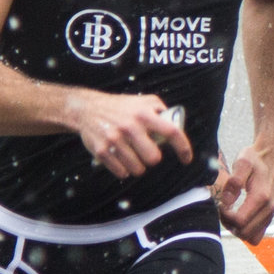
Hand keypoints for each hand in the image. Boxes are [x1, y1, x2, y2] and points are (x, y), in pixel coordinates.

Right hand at [69, 92, 189, 178]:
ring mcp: (114, 139)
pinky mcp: (102, 151)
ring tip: (131, 155)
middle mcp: (130, 126)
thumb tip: (177, 125)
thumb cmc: (119, 107)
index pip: (171, 132)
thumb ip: (160, 110)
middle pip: (153, 158)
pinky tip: (120, 159)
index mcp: (144, 114)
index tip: (186, 159)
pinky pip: (122, 172)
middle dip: (152, 158)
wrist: (86, 108)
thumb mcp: (142, 101)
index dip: (183, 148)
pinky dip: (123, 170)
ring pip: (138, 169)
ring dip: (137, 166)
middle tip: (145, 152)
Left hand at [214, 144, 273, 244]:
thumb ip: (234, 181)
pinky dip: (245, 231)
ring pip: (251, 237)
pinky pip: (256, 236)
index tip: (221, 204)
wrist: (271, 158)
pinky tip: (238, 217)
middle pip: (244, 232)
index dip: (225, 216)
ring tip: (230, 214)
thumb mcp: (242, 163)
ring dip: (237, 230)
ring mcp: (270, 215)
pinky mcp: (268, 218)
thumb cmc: (254, 160)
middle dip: (229, 224)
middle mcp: (268, 209)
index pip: (240, 221)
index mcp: (261, 197)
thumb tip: (226, 202)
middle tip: (223, 209)